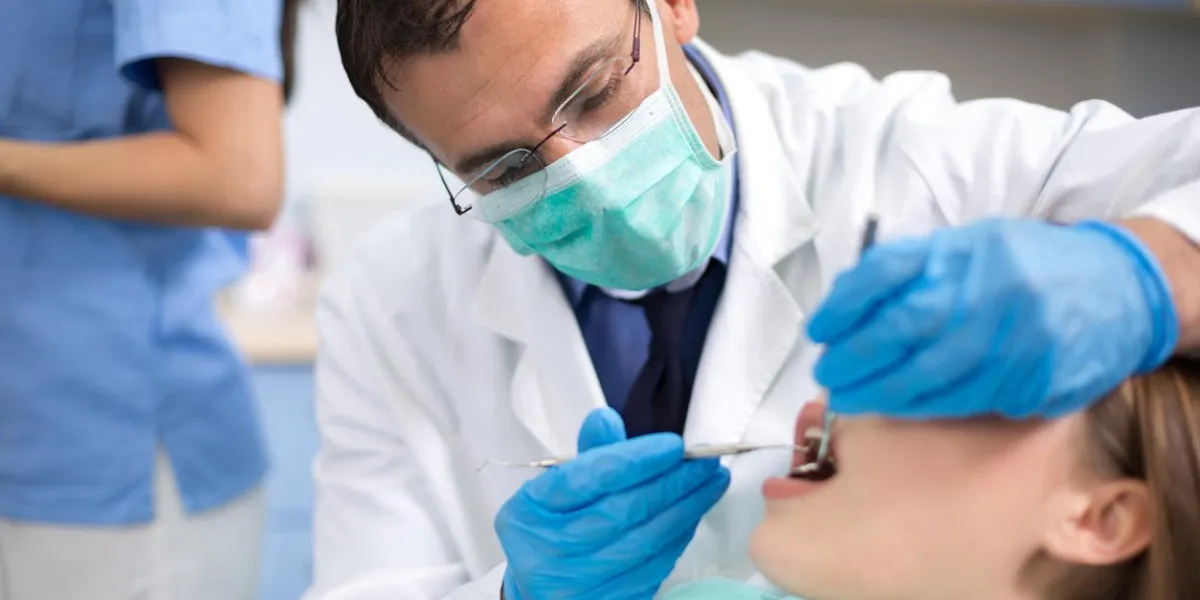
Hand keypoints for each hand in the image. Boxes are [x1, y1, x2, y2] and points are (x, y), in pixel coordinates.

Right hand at [496, 408, 730, 599]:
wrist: (536, 589)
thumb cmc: (548, 528)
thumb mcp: (554, 487)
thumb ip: (588, 455)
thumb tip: (606, 418)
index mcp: (530, 509)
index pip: (587, 478)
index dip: (634, 460)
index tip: (674, 446)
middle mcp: (547, 550)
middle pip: (621, 511)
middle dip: (672, 483)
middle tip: (706, 463)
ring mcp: (574, 584)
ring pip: (642, 543)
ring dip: (684, 511)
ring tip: (710, 485)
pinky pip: (651, 570)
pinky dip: (676, 540)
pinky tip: (691, 517)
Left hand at [807, 218, 1177, 418]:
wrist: (1120, 287)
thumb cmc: (1028, 265)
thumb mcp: (973, 245)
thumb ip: (917, 267)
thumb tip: (847, 299)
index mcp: (967, 251)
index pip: (888, 271)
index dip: (844, 303)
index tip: (818, 328)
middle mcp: (989, 291)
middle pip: (902, 327)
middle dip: (854, 357)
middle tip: (827, 375)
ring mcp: (1015, 338)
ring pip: (932, 375)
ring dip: (881, 393)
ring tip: (849, 399)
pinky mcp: (1036, 379)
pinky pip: (967, 400)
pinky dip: (925, 407)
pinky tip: (898, 408)